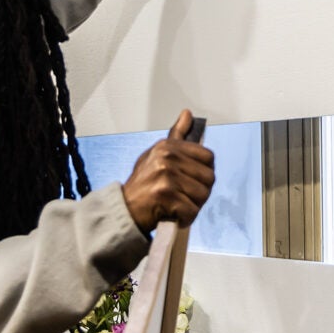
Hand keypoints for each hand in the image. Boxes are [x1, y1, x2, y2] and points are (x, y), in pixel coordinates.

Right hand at [122, 110, 215, 232]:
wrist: (124, 209)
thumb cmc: (143, 183)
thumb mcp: (157, 154)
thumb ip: (177, 136)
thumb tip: (187, 114)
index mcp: (167, 147)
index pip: (208, 156)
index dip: (204, 172)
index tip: (193, 179)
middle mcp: (166, 158)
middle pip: (209, 177)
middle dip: (200, 192)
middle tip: (184, 196)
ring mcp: (166, 177)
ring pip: (202, 195)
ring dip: (193, 206)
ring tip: (178, 205)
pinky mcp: (165, 196)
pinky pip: (191, 211)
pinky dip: (185, 218)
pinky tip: (174, 214)